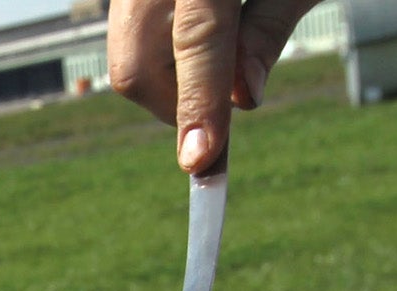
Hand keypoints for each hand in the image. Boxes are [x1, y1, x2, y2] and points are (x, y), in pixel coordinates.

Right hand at [108, 0, 326, 172]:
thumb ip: (269, 27)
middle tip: (220, 113)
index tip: (201, 163)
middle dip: (175, 104)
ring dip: (170, 76)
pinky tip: (206, 27)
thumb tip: (240, 101)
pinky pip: (131, 22)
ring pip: (126, 47)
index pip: (197, 41)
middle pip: (135, 60)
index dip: (198, 106)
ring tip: (222, 55)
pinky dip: (163, 43)